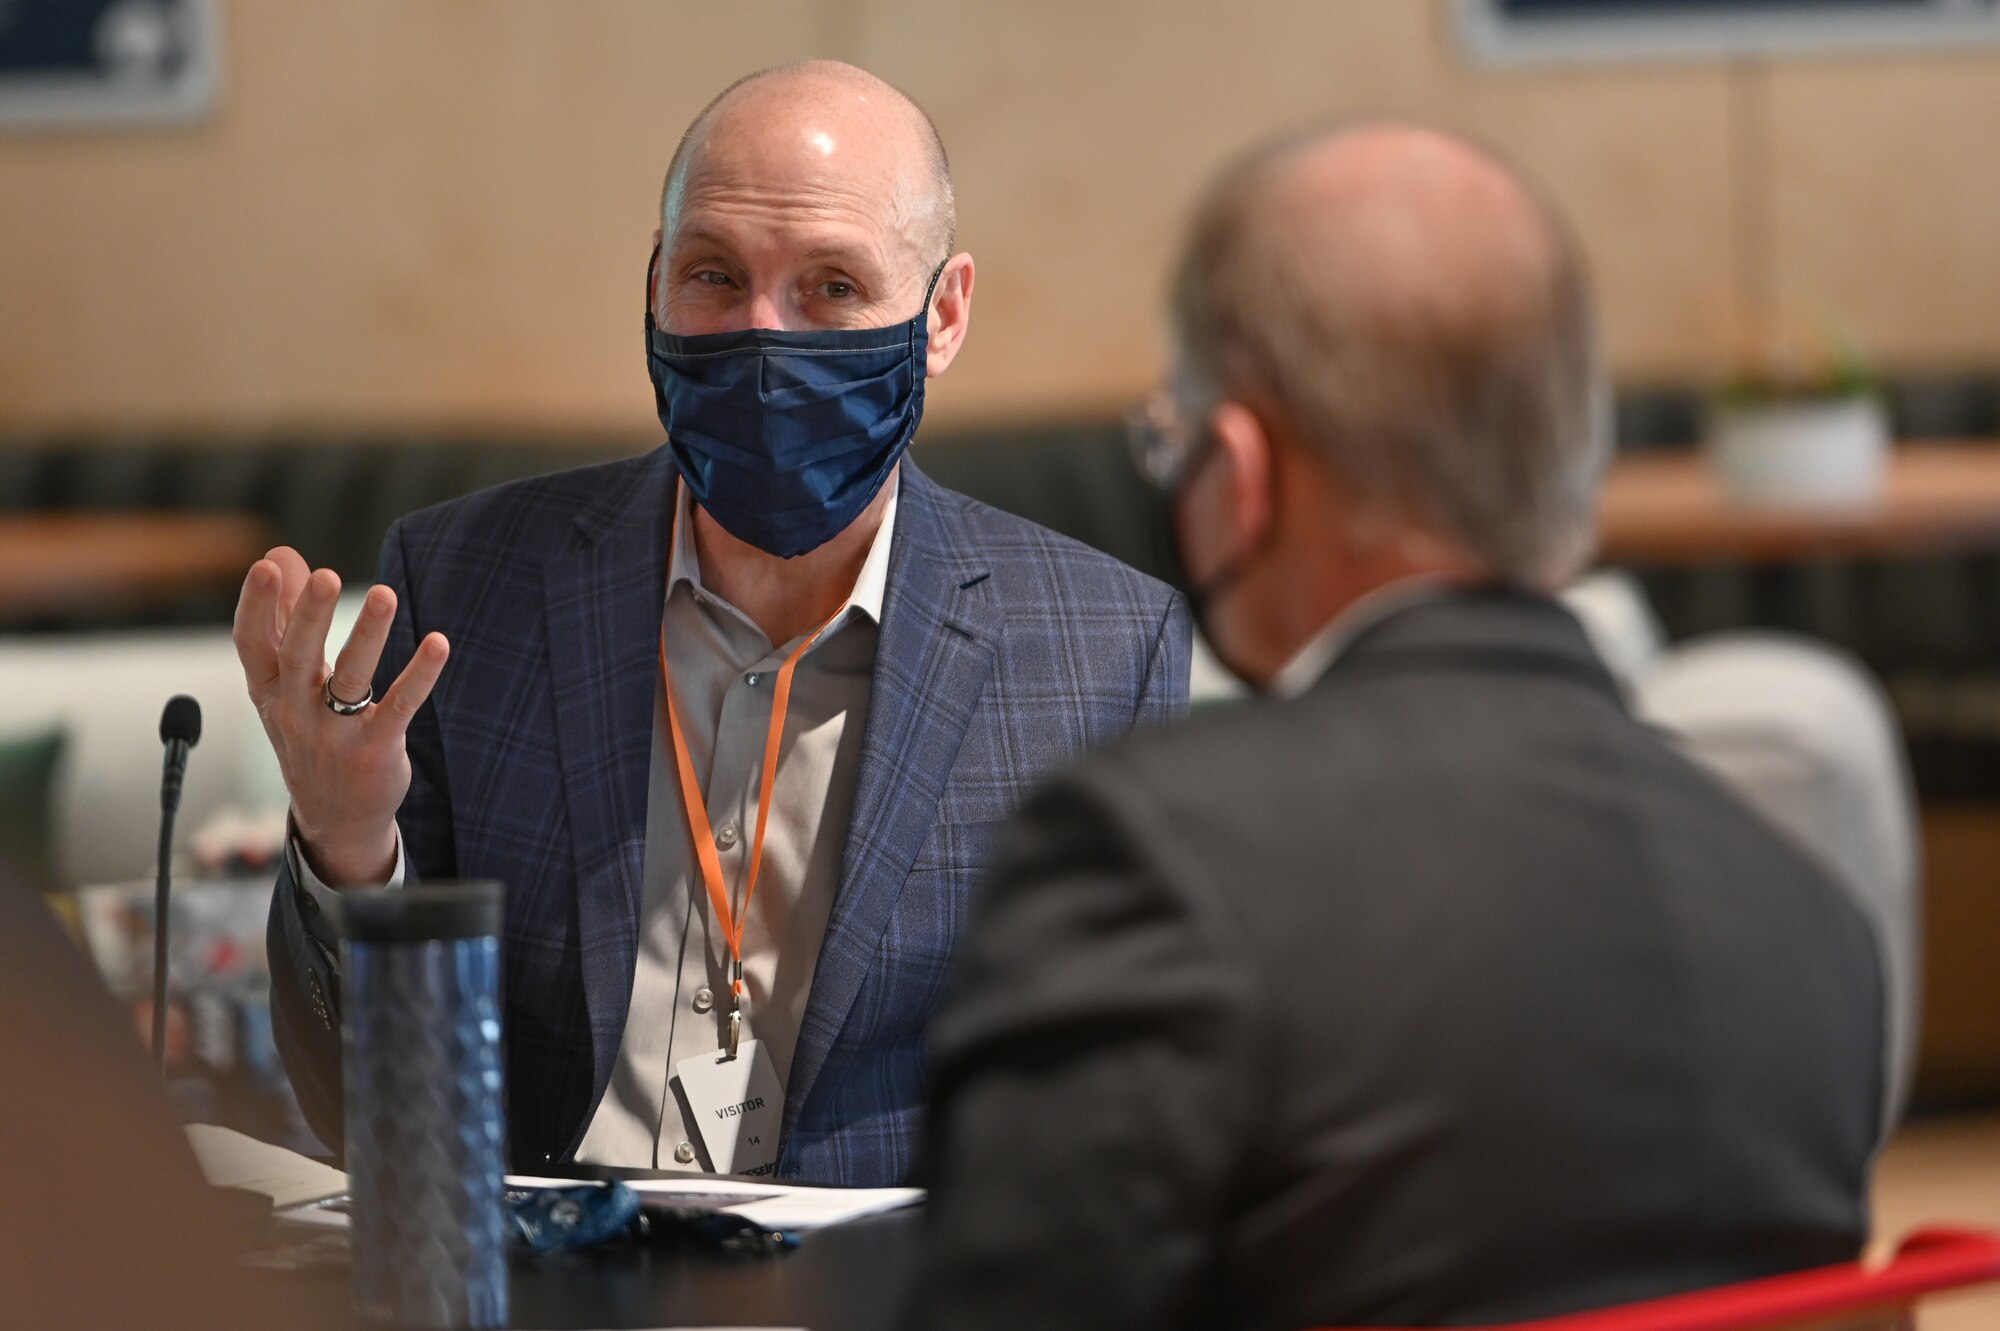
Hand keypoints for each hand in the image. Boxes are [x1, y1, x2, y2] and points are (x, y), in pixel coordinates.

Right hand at [232, 547, 449, 885]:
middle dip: (308, 616)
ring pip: (350, 678)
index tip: (266, 566)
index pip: (252, 644)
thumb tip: (280, 555)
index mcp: (268, 690)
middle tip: (323, 575)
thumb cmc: (309, 733)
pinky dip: (420, 675)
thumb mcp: (285, 683)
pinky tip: (438, 643)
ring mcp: (334, 733)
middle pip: (298, 656)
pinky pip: (399, 705)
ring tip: (384, 594)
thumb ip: (285, 618)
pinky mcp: (375, 749)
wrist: (334, 818)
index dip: (256, 606)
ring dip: (366, 635)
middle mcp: (294, 710)